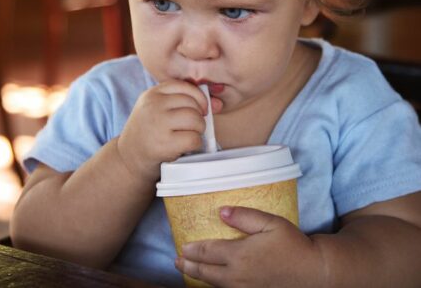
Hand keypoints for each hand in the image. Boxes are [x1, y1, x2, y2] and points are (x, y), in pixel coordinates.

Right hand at [117, 80, 206, 181]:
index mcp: (152, 93)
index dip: (199, 98)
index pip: (185, 87)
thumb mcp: (156, 109)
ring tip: (186, 136)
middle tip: (190, 128)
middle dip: (198, 117)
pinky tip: (183, 147)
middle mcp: (154, 105)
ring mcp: (158, 123)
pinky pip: (194, 139)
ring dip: (198, 131)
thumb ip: (182, 102)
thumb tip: (217, 103)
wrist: (128, 158)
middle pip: (193, 104)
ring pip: (196, 120)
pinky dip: (194, 145)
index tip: (200, 109)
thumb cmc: (149, 133)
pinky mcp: (164, 143)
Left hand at [175, 206, 326, 287]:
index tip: (182, 247)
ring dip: (198, 277)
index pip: (207, 252)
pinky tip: (213, 281)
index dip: (192, 250)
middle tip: (177, 260)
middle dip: (188, 266)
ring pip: (214, 284)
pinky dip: (215, 286)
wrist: (315, 273)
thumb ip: (244, 216)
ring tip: (188, 270)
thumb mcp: (270, 223)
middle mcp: (237, 275)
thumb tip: (221, 212)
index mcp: (239, 255)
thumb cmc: (293, 245)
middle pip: (205, 271)